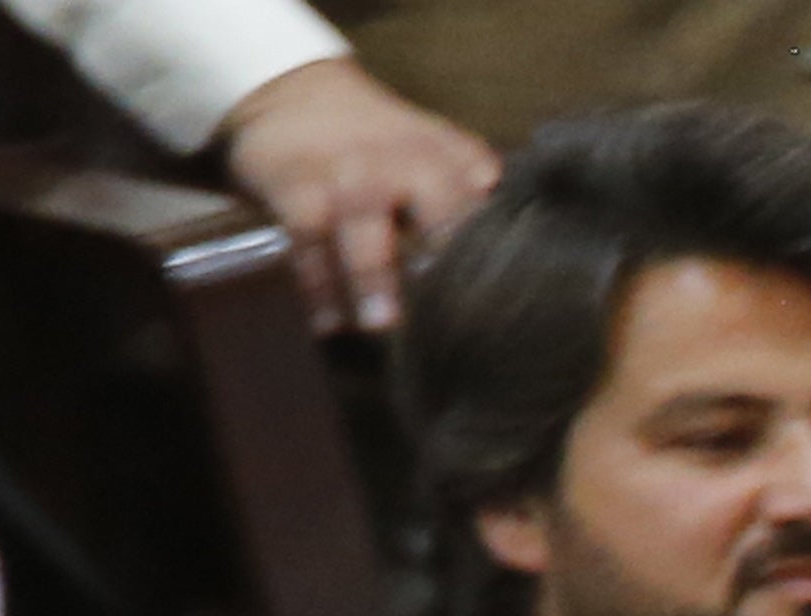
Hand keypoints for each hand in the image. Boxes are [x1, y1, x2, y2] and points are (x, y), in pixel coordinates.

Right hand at [218, 56, 494, 333]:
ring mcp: (347, 170)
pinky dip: (318, 284)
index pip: (482, 184)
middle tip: (452, 294)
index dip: (495, 225)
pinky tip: (330, 326)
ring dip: (371, 273)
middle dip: (445, 235)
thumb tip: (517, 248)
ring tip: (381, 326)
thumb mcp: (430, 152)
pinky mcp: (297, 187)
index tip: (508, 275)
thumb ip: (472, 192)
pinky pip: (308, 238)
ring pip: (361, 217)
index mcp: (443, 152)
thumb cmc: (381, 147)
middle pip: (431, 189)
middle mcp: (400, 155)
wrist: (293, 95)